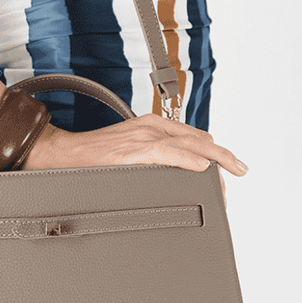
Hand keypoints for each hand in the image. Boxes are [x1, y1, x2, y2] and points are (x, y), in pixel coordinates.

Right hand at [23, 115, 248, 203]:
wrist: (60, 154)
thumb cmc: (90, 158)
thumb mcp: (127, 151)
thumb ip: (151, 158)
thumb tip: (173, 175)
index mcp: (151, 127)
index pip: (193, 137)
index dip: (214, 152)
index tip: (227, 167)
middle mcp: (150, 128)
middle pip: (197, 140)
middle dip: (222, 155)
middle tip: (241, 169)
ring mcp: (141, 138)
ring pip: (188, 144)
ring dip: (214, 158)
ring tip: (232, 169)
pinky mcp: (131, 150)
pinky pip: (166, 153)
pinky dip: (186, 159)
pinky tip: (202, 168)